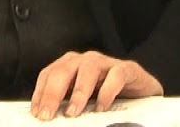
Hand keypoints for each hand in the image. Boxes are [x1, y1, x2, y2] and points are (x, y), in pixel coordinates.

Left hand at [29, 51, 162, 119]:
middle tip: (48, 114)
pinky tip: (102, 107)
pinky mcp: (127, 69)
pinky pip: (116, 75)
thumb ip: (68, 106)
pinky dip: (107, 91)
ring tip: (74, 112)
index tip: (37, 112)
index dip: (40, 93)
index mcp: (71, 66)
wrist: (143, 93)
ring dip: (79, 92)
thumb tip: (48, 119)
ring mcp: (107, 63)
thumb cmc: (109, 97)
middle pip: (64, 70)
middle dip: (53, 93)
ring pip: (89, 69)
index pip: (49, 74)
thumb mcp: (84, 102)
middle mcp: (86, 60)